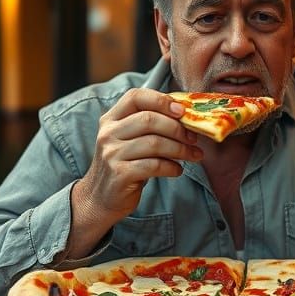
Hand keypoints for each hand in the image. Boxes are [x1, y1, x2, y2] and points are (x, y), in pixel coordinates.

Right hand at [66, 88, 202, 257]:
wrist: (100, 198)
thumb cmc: (123, 165)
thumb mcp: (128, 140)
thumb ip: (148, 125)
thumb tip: (185, 115)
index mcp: (110, 119)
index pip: (135, 97)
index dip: (161, 100)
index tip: (183, 111)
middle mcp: (108, 133)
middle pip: (149, 119)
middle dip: (177, 128)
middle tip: (194, 138)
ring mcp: (112, 154)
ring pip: (155, 143)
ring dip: (181, 149)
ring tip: (193, 155)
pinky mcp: (120, 174)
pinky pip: (154, 165)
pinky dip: (172, 167)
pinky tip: (177, 170)